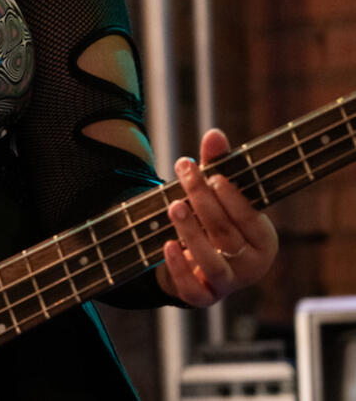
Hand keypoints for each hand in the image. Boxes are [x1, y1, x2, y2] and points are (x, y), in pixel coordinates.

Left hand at [156, 128, 278, 306]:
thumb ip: (217, 164)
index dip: (232, 197)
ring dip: (192, 233)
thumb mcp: (216, 192)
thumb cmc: (213, 220)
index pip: (250, 218)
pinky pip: (194, 290)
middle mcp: (250, 265)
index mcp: (263, 239)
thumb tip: (214, 133)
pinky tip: (167, 244)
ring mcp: (227, 283)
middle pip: (226, 233)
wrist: (196, 261)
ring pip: (212, 262)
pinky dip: (179, 268)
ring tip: (174, 206)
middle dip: (203, 200)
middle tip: (185, 172)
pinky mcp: (203, 296)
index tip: (212, 174)